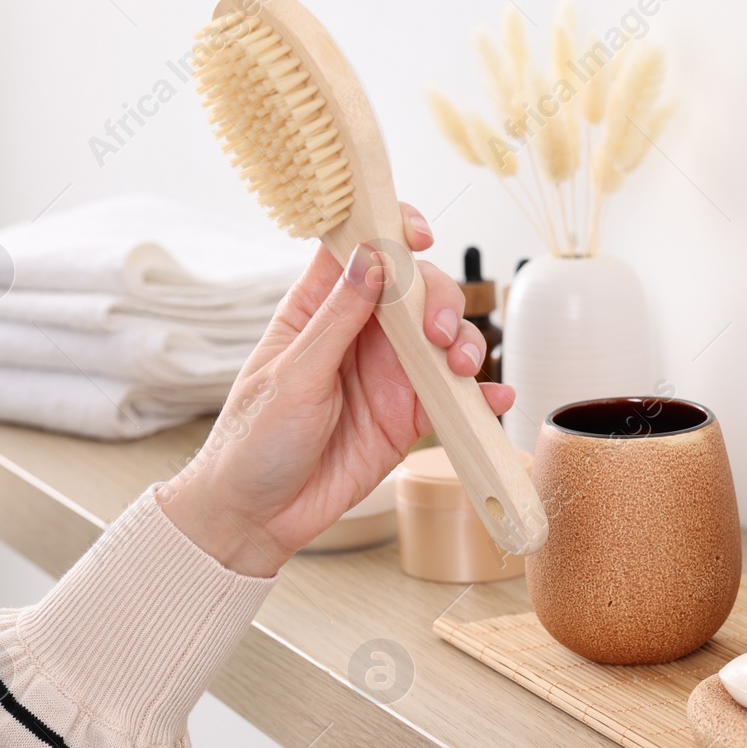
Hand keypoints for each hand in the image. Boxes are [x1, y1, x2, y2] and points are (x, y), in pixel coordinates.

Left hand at [158, 205, 514, 576]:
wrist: (258, 517)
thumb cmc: (253, 443)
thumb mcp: (291, 376)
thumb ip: (337, 319)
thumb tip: (372, 259)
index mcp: (317, 311)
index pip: (359, 249)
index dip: (391, 230)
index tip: (418, 234)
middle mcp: (358, 335)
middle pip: (416, 290)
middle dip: (439, 300)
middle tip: (436, 332)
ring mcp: (388, 375)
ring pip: (442, 338)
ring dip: (463, 343)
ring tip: (461, 368)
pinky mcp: (408, 418)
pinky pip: (454, 397)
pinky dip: (480, 395)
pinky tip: (493, 398)